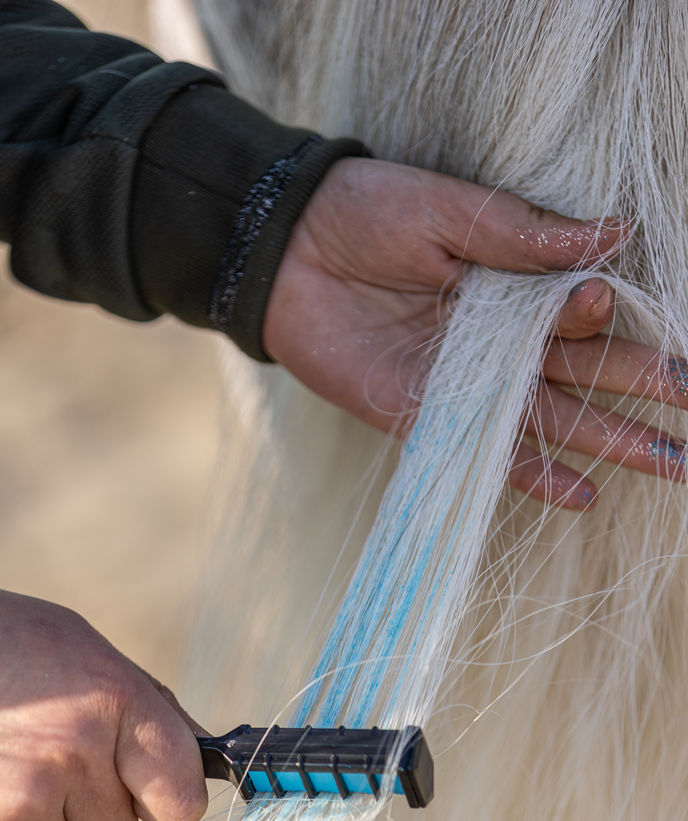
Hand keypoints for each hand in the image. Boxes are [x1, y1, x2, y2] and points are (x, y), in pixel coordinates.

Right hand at [0, 579, 207, 820]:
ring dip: (35, 810)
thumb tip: (199, 760)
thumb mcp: (85, 650)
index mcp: (116, 704)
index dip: (167, 797)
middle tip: (47, 751)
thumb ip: (146, 709)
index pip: (181, 800)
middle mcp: (74, 756)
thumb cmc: (1, 643)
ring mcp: (20, 801)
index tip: (153, 791)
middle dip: (91, 801)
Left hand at [265, 158, 687, 508]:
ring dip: (610, 441)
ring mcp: (466, 383)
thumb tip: (614, 236)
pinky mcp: (426, 416)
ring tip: (670, 463)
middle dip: (643, 393)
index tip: (602, 299)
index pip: (578, 312)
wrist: (286, 249)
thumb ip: (523, 236)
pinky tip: (581, 494)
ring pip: (553, 417)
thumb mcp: (447, 210)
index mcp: (512, 285)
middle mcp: (498, 340)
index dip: (602, 315)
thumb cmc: (366, 214)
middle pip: (586, 372)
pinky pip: (487, 451)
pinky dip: (532, 473)